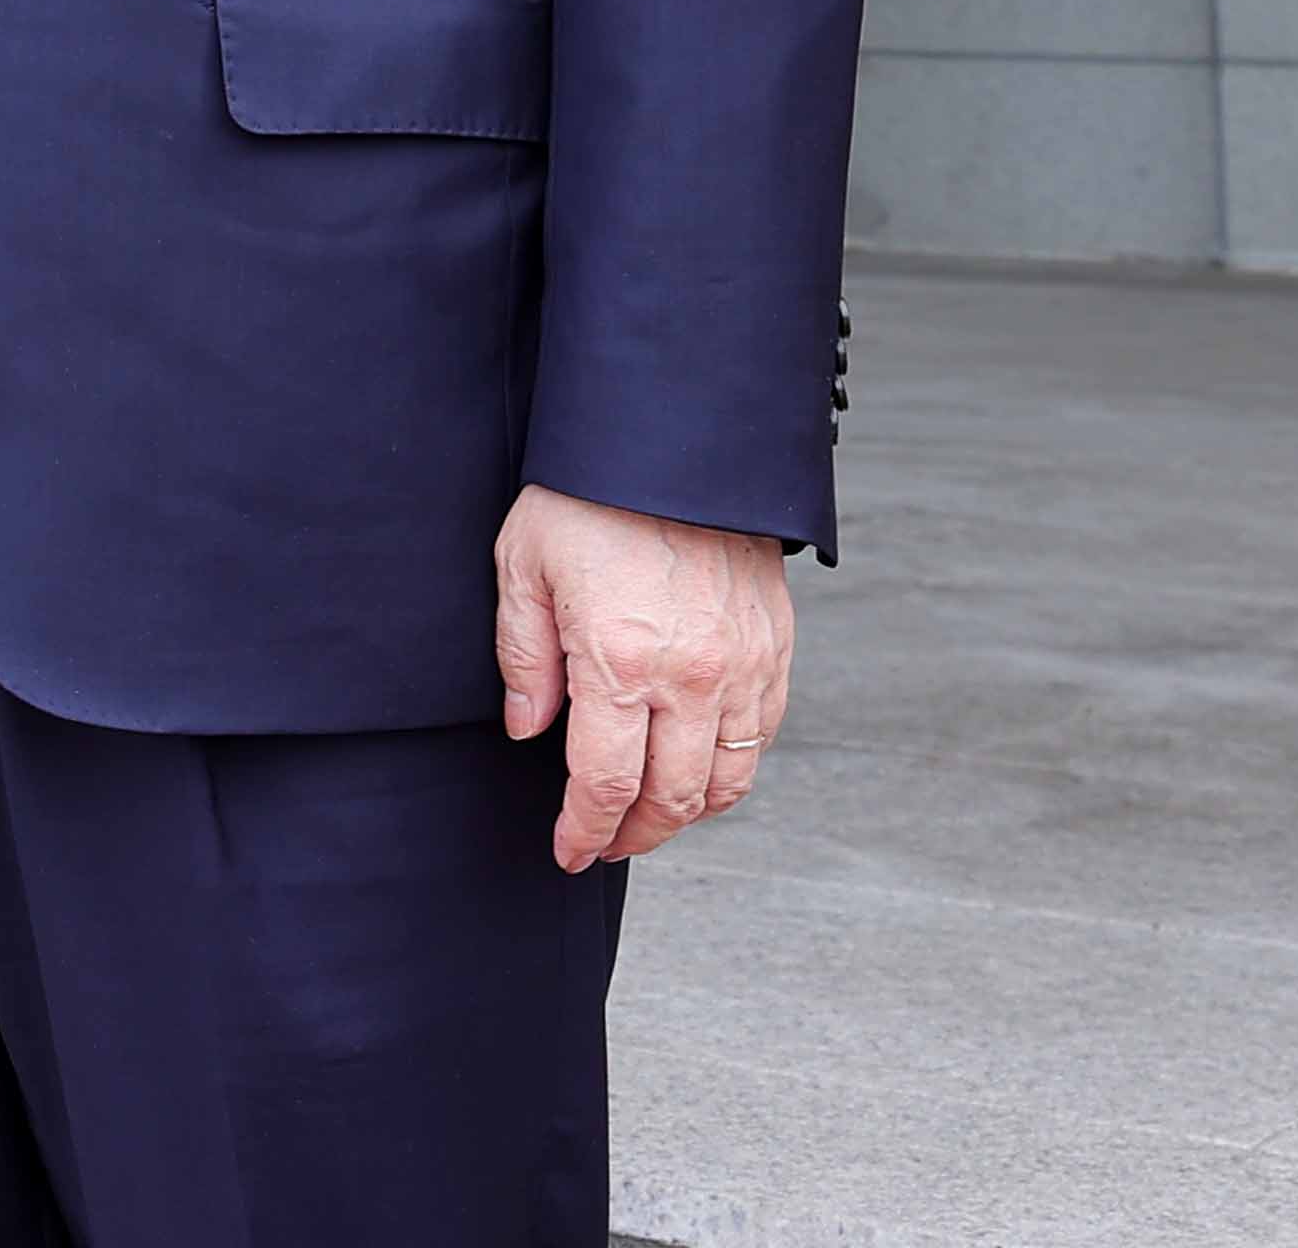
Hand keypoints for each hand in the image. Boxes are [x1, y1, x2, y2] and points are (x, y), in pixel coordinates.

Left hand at [495, 484, 793, 868]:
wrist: (676, 446)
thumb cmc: (588, 498)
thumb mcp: (523, 566)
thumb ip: (524, 659)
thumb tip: (527, 729)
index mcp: (621, 663)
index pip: (606, 783)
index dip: (585, 830)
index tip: (569, 851)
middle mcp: (692, 678)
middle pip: (672, 798)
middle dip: (634, 836)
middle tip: (603, 844)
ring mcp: (743, 667)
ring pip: (728, 780)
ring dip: (687, 813)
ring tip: (648, 818)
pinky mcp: (774, 650)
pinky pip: (762, 737)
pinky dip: (731, 770)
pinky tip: (696, 768)